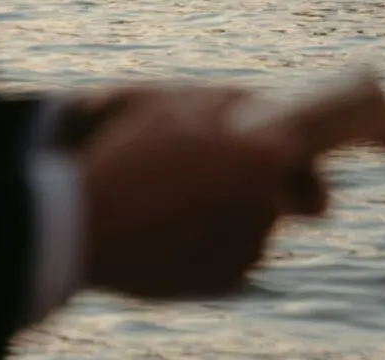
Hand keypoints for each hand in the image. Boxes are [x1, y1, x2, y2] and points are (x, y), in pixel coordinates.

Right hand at [76, 85, 323, 299]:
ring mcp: (247, 250)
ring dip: (232, 213)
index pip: (300, 155)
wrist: (84, 224)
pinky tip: (172, 230)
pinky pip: (231, 256)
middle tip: (213, 174)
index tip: (277, 152)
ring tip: (177, 200)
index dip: (287, 151)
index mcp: (263, 161)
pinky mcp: (225, 282)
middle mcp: (267, 209)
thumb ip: (229, 102)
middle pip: (281, 193)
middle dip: (257, 183)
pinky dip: (213, 245)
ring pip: (254, 225)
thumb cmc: (130, 156)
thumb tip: (258, 109)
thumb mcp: (176, 105)